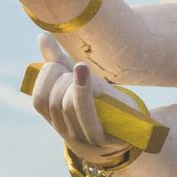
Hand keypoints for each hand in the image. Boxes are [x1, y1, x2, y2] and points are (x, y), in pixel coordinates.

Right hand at [32, 37, 134, 160]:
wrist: (137, 129)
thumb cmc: (106, 102)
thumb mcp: (84, 82)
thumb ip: (62, 62)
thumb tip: (42, 36)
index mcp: (59, 120)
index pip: (39, 100)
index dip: (45, 77)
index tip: (60, 64)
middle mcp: (68, 133)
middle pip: (52, 101)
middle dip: (61, 77)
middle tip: (80, 69)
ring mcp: (85, 139)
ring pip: (67, 106)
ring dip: (73, 82)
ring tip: (83, 68)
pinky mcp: (105, 139)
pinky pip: (88, 117)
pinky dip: (83, 91)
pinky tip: (83, 68)